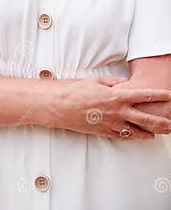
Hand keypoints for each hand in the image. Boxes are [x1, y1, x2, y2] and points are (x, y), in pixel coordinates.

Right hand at [44, 76, 170, 139]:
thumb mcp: (96, 81)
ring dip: (149, 132)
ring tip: (158, 134)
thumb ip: (113, 83)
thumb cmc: (75, 90)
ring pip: (136, 131)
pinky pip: (122, 135)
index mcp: (116, 96)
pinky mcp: (103, 131)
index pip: (144, 95)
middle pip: (146, 118)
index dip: (159, 95)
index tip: (169, 95)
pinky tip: (138, 137)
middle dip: (161, 121)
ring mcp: (111, 123)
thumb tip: (124, 85)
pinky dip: (132, 136)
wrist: (59, 106)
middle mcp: (117, 111)